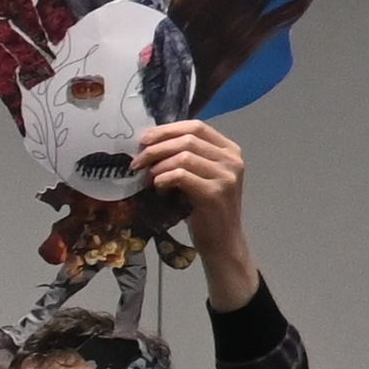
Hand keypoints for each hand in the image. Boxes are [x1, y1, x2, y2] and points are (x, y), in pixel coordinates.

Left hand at [136, 121, 255, 303]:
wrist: (222, 241)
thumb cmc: (206, 209)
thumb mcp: (200, 176)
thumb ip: (187, 157)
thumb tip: (150, 142)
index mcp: (229, 150)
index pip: (196, 126)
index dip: (167, 129)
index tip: (144, 139)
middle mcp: (232, 160)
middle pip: (187, 139)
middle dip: (156, 147)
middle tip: (137, 160)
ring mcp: (226, 176)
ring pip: (183, 156)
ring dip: (157, 164)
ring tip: (145, 176)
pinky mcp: (215, 193)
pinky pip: (181, 175)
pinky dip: (163, 178)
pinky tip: (156, 187)